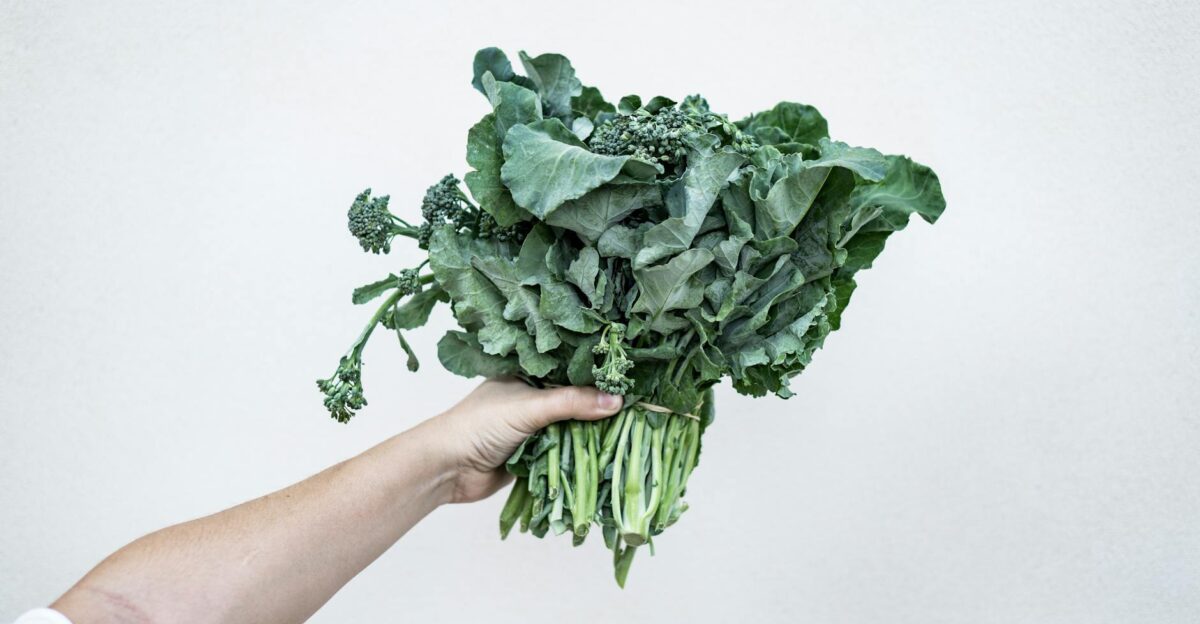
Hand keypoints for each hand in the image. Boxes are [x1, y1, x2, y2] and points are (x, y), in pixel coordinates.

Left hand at [424, 379, 622, 503]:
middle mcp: (532, 399)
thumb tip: (617, 401)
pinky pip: (564, 454)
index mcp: (528, 376)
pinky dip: (579, 457)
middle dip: (599, 408)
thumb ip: (571, 403)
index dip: (598, 375)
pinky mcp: (533, 456)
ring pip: (572, 430)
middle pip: (575, 402)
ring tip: (633, 431)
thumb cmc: (479, 426)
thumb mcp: (529, 407)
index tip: (632, 378)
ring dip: (591, 435)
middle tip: (640, 407)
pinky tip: (607, 456)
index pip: (571, 371)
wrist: (446, 469)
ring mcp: (533, 429)